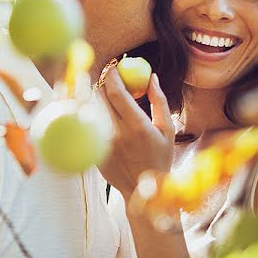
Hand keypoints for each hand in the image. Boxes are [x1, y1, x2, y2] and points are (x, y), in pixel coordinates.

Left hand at [98, 69, 173, 198]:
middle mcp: (118, 135)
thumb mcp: (167, 130)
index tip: (113, 66)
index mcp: (138, 127)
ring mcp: (103, 144)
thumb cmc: (159, 157)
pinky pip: (90, 126)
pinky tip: (101, 116)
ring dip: (96, 98)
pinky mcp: (94, 152)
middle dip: (102, 83)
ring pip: (92, 110)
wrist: (143, 191)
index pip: (117, 93)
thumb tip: (152, 76)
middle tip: (107, 77)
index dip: (112, 76)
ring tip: (105, 97)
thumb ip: (160, 101)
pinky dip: (93, 117)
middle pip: (100, 98)